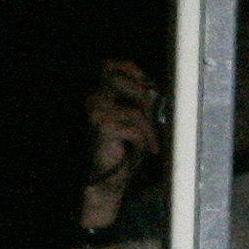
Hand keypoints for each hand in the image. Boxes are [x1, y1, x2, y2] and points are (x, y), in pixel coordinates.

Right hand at [79, 60, 159, 232]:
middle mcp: (94, 102)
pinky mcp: (104, 129)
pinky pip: (134, 126)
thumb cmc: (122, 151)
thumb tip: (154, 91)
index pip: (109, 66)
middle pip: (123, 82)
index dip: (127, 67)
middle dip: (142, 98)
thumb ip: (140, 102)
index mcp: (100, 96)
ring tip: (151, 141)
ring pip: (133, 108)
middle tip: (150, 117)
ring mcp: (97, 115)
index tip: (143, 79)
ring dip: (147, 126)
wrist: (108, 181)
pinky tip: (145, 150)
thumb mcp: (134, 120)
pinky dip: (143, 139)